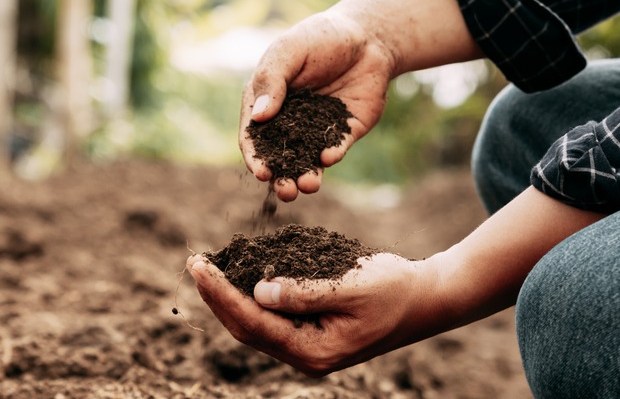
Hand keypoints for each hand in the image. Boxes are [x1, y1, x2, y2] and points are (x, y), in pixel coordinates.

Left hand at [187, 252, 441, 376]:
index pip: (254, 324)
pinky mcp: (311, 333)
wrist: (425, 299)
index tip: (200, 266)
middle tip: (195, 262)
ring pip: (255, 324)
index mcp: (315, 351)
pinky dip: (251, 296)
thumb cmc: (394, 289)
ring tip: (207, 268)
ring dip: (230, 297)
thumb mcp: (352, 286)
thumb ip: (304, 292)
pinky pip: (271, 318)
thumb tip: (257, 292)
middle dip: (217, 296)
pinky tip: (239, 276)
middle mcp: (306, 356)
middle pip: (247, 329)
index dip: (222, 294)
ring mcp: (308, 347)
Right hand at [240, 10, 394, 201]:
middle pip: (280, 157)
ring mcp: (316, 129)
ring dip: (306, 176)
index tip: (261, 172)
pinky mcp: (344, 132)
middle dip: (282, 178)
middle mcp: (289, 121)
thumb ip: (272, 81)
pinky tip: (329, 156)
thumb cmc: (319, 37)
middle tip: (286, 191)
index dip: (255, 157)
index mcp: (266, 102)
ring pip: (308, 161)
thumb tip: (258, 117)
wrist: (367, 36)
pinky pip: (335, 148)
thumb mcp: (289, 51)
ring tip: (308, 185)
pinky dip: (331, 155)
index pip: (254, 136)